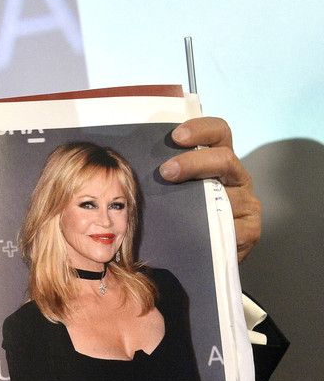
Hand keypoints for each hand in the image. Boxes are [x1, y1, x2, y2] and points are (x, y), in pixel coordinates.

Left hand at [158, 116, 261, 260]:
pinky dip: (211, 230)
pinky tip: (192, 234)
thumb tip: (129, 157)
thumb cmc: (176, 211)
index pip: (219, 132)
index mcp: (217, 159)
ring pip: (227, 195)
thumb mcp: (170, 187)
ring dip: (197, 200)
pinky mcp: (250, 230)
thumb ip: (161, 171)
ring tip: (172, 209)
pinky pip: (233, 229)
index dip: (201, 129)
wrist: (192, 251)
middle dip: (193, 163)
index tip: (176, 136)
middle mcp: (235, 176)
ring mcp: (246, 203)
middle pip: (224, 159)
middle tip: (166, 172)